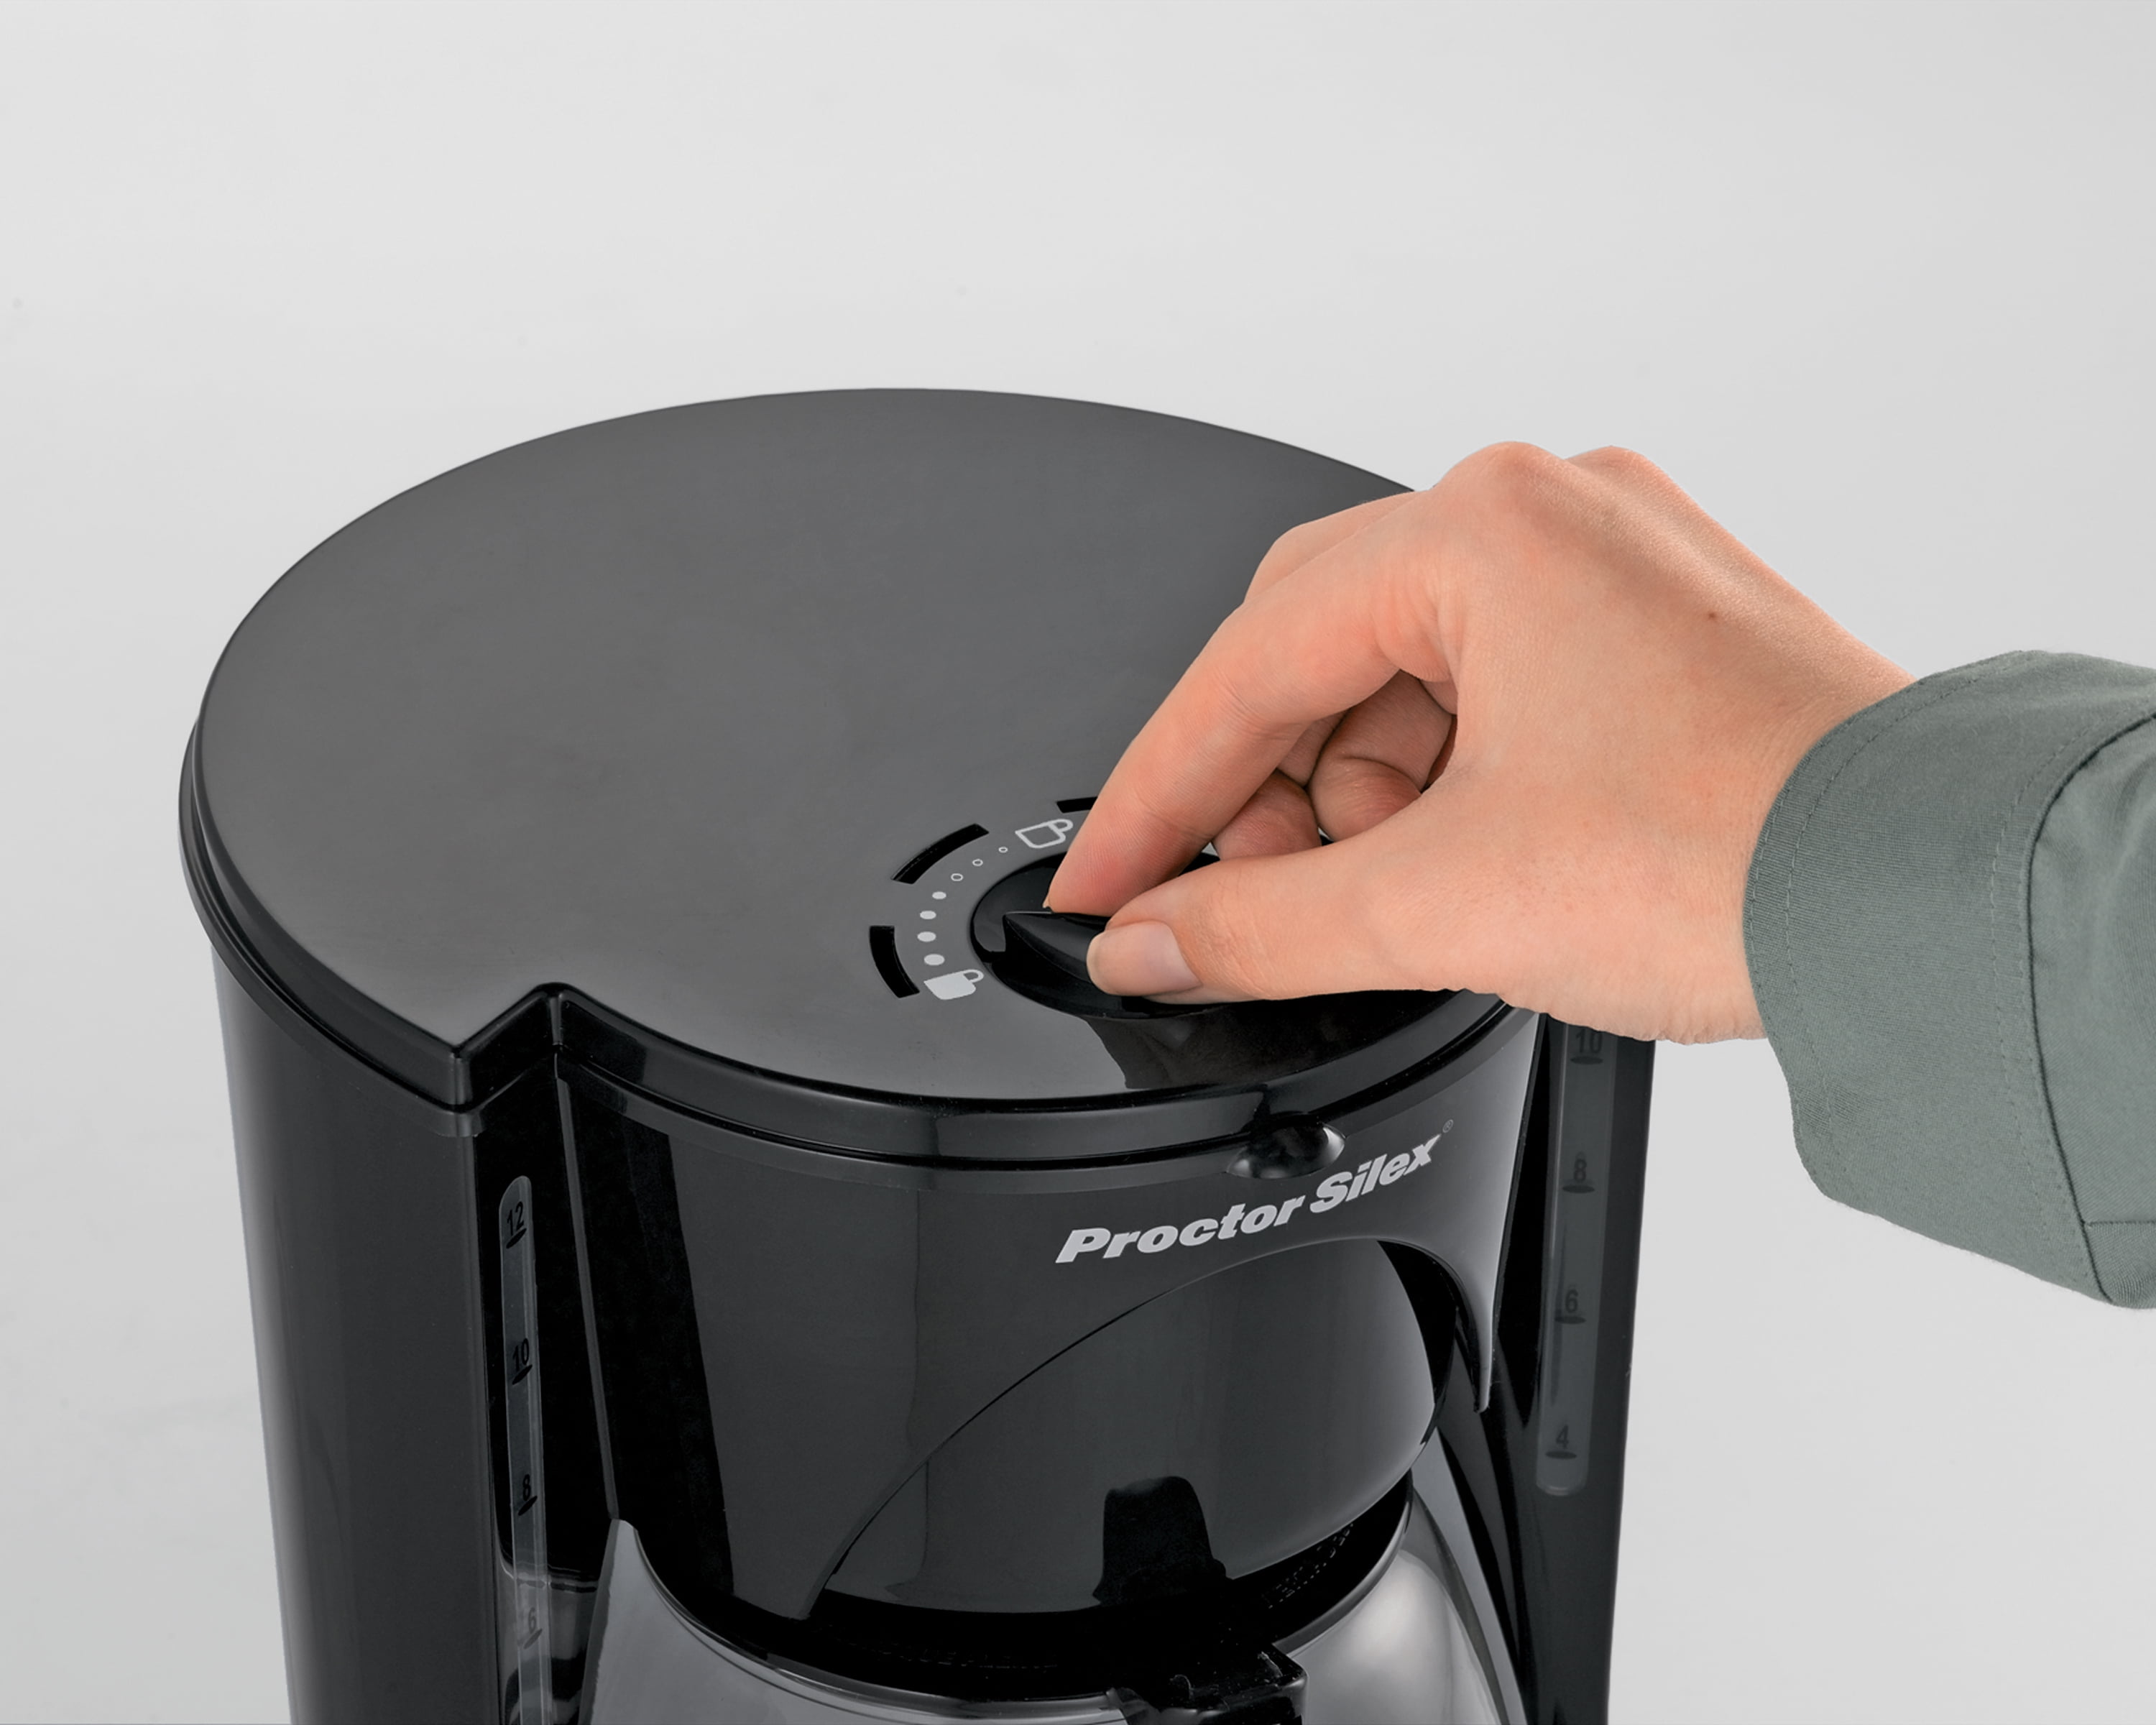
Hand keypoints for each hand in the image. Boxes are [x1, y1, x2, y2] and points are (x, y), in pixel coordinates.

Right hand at [1045, 442, 1909, 1042]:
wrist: (1925, 896)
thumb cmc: (1742, 856)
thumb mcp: (1448, 902)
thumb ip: (1262, 927)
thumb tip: (1151, 942)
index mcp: (1483, 534)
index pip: (1247, 664)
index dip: (1156, 793)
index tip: (1104, 880)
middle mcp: (1549, 515)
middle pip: (1320, 651)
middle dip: (1272, 791)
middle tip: (1252, 903)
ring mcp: (1613, 562)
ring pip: (1408, 670)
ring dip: (1367, 791)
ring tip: (1399, 895)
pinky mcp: (1659, 624)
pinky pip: (1495, 683)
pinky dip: (1450, 773)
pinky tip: (1461, 856)